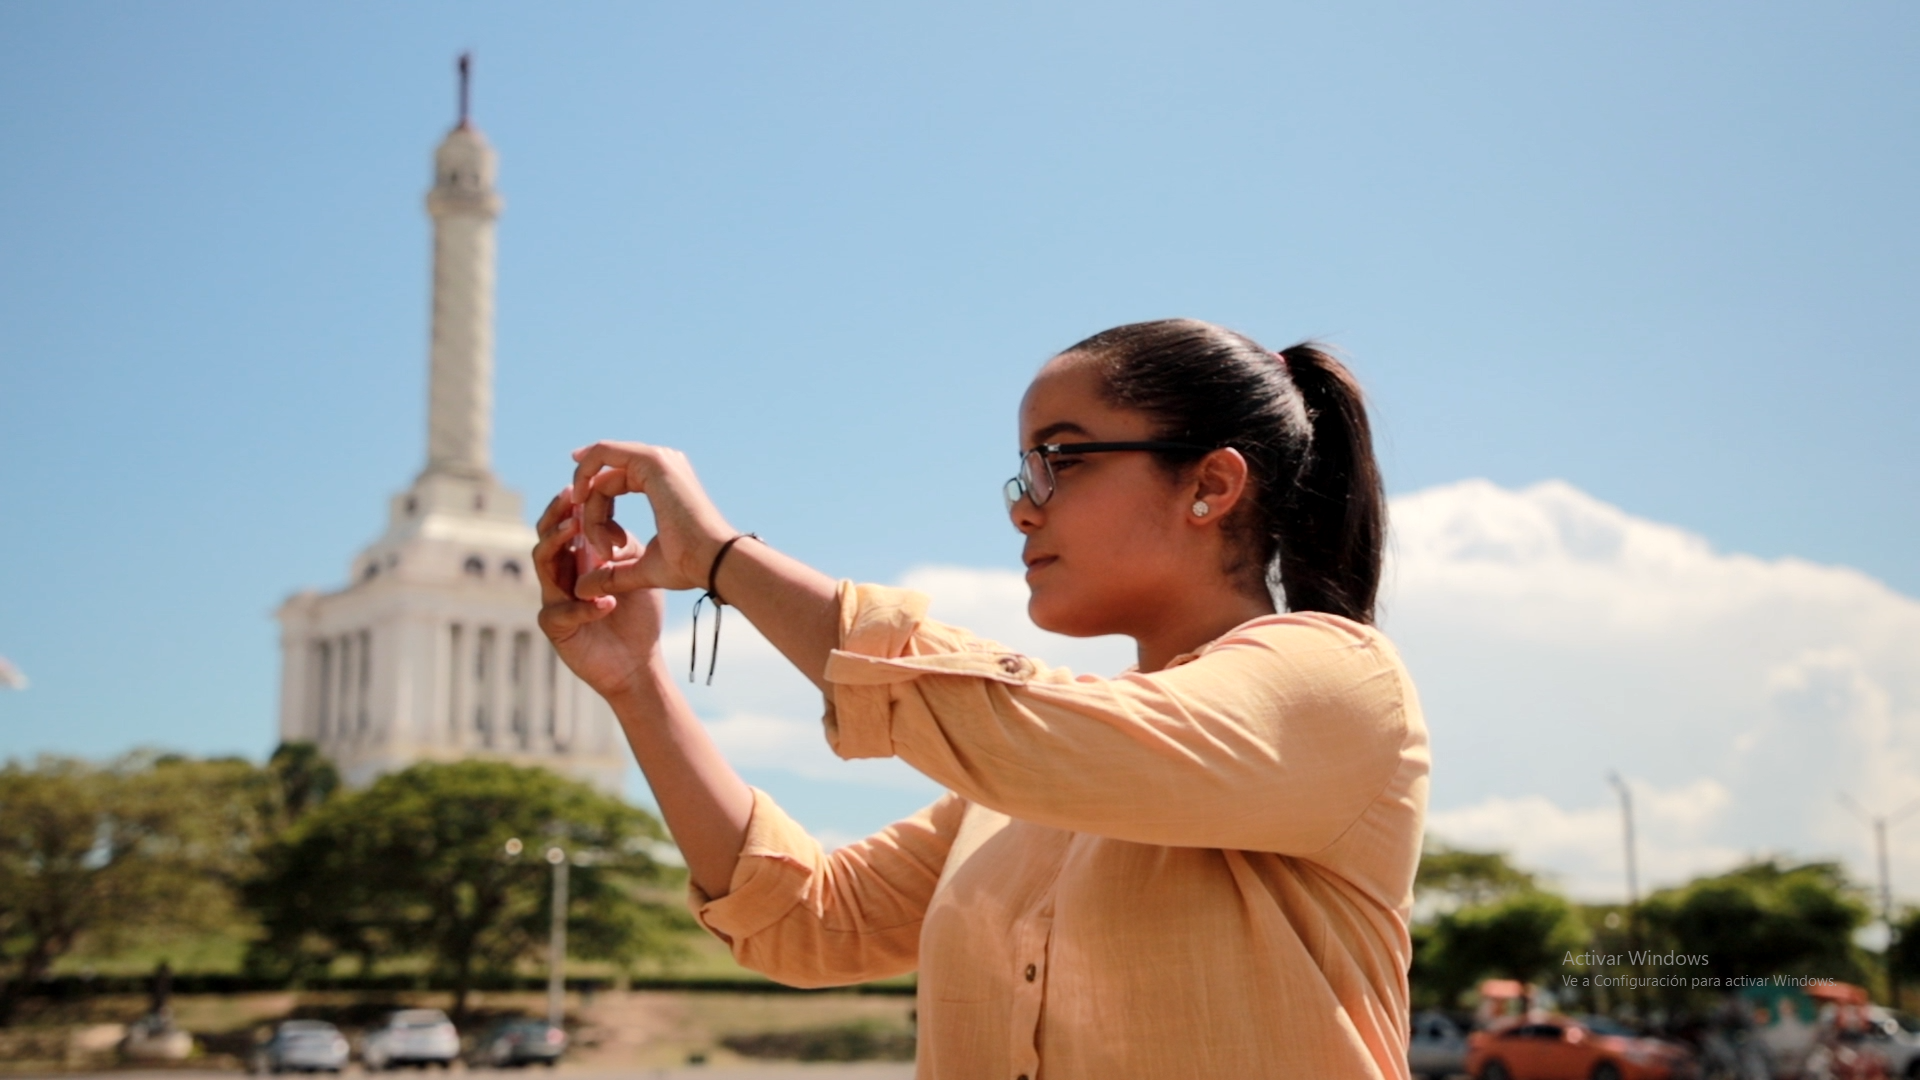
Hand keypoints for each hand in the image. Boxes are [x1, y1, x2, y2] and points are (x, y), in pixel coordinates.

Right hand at [532, 490, 663, 698]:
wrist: (638, 662)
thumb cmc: (637, 615)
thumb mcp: (633, 570)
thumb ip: (620, 545)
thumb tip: (608, 523)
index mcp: (577, 559)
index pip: (564, 524)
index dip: (570, 506)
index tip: (584, 485)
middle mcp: (560, 575)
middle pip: (545, 535)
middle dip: (557, 514)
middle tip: (571, 496)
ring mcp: (554, 599)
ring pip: (542, 563)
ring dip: (559, 544)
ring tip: (578, 530)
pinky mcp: (556, 627)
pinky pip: (561, 611)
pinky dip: (585, 605)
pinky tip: (606, 602)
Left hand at [568, 441, 734, 598]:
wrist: (714, 561)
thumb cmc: (688, 565)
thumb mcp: (642, 567)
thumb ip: (613, 572)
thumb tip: (581, 587)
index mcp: (661, 481)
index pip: (611, 484)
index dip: (595, 513)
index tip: (602, 550)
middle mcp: (662, 464)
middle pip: (603, 479)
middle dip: (589, 512)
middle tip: (600, 550)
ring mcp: (658, 459)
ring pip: (601, 474)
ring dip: (590, 509)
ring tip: (604, 547)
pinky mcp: (651, 461)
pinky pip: (602, 453)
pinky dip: (585, 476)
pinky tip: (579, 503)